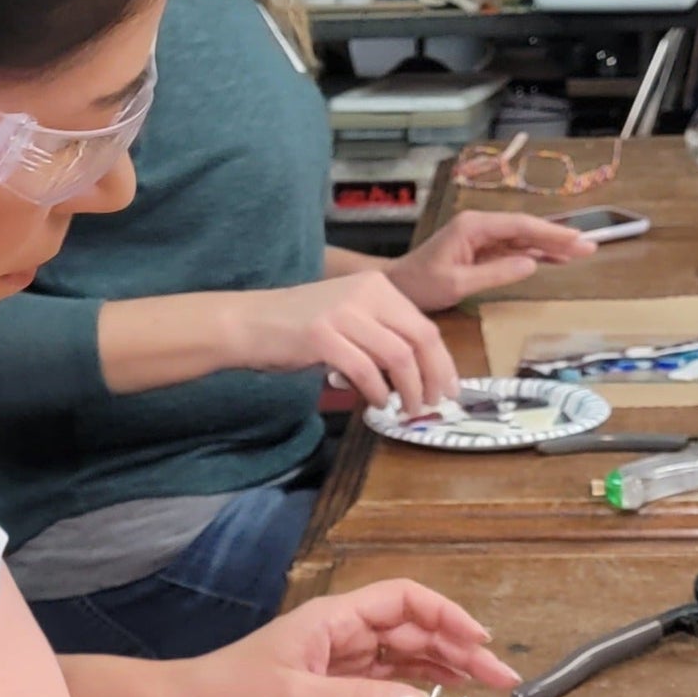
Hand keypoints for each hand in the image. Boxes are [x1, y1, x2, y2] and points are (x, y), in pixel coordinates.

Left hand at [174, 580, 521, 696]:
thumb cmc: (233, 694)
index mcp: (335, 617)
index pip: (404, 600)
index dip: (446, 614)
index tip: (479, 639)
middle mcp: (342, 629)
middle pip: (413, 627)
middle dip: (459, 646)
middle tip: (500, 677)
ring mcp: (340, 653)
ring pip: (405, 651)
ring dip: (446, 664)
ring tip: (486, 684)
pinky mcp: (333, 677)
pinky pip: (387, 672)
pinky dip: (418, 678)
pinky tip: (443, 690)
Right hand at [242, 274, 456, 412]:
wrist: (249, 322)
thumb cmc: (298, 326)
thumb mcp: (348, 318)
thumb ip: (381, 335)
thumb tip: (420, 371)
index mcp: (377, 287)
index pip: (425, 326)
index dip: (443, 362)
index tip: (448, 388)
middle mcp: (365, 294)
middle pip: (420, 340)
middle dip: (433, 378)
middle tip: (433, 404)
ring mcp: (343, 314)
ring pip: (398, 357)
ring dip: (408, 391)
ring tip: (405, 409)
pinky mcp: (323, 337)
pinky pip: (366, 371)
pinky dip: (378, 392)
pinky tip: (377, 403)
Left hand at [387, 210, 596, 311]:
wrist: (396, 287)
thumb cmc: (420, 285)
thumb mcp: (456, 283)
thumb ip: (494, 273)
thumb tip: (531, 264)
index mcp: (473, 226)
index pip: (520, 226)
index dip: (550, 232)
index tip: (576, 239)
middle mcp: (480, 226)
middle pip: (526, 229)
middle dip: (558, 237)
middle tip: (590, 246)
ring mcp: (481, 237)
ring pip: (523, 239)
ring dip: (551, 245)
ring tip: (582, 253)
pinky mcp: (481, 250)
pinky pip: (514, 250)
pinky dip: (536, 254)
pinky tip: (556, 260)